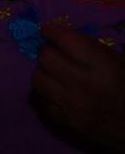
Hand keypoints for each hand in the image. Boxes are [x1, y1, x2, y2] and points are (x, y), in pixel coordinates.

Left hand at [32, 23, 124, 153]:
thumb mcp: (124, 64)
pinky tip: (55, 92)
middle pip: (46, 58)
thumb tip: (66, 38)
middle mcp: (84, 85)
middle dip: (48, 51)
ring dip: (44, 72)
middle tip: (55, 53)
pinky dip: (45, 94)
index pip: (65, 39)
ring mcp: (73, 106)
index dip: (53, 30)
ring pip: (38, 80)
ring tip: (54, 73)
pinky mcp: (67, 124)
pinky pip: (41, 102)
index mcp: (104, 67)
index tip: (48, 30)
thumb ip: (96, 49)